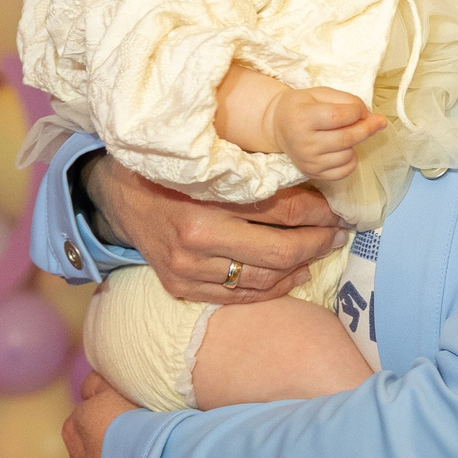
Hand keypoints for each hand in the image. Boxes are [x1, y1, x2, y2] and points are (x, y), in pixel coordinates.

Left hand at [66, 367, 134, 457]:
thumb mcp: (118, 389)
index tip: (134, 417)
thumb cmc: (143, 424)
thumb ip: (99, 385)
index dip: (113, 414)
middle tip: (146, 445)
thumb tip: (90, 387)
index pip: (89, 413)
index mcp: (77, 427)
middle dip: (113, 449)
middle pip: (94, 451)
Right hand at [83, 154, 343, 302]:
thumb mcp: (210, 160)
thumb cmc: (171, 170)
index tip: (340, 209)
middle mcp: (195, 242)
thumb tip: (314, 179)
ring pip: (264, 280)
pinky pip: (240, 297)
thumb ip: (253, 171)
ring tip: (320, 251)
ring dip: (301, 266)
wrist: (117, 196)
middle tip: (339, 232)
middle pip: (280, 252)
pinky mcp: (182, 288)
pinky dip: (274, 288)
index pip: (282, 212)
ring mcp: (187, 271)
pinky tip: (292, 274)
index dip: (320, 213)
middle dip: (318, 242)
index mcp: (205, 203)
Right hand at [276, 86, 385, 182]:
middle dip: (367, 128)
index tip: (360, 109)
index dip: (357, 111)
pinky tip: (344, 149)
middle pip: (346, 138)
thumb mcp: (320, 93)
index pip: (338, 117)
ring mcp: (308, 161)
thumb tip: (370, 116)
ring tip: (347, 134)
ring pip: (348, 155)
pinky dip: (351, 160)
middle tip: (378, 122)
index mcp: (302, 118)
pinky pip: (344, 171)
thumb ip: (346, 100)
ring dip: (356, 144)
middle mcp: (303, 143)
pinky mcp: (313, 174)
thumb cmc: (303, 107)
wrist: (278, 126)